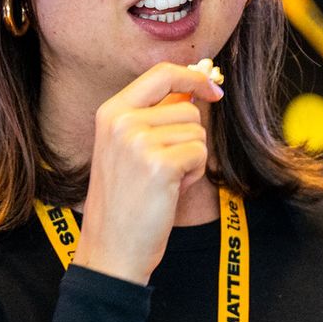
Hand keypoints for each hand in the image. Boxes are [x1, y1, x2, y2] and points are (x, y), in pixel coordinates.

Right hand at [71, 62, 224, 284]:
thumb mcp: (128, 148)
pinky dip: (194, 175)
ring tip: (163, 182)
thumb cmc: (124, 202)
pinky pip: (200, 155)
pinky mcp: (161, 165)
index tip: (212, 90)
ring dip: (191, 158)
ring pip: (197, 133)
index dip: (193, 77)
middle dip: (189, 138)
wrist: (111, 248)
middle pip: (188, 108)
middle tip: (164, 168)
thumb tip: (196, 86)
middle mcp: (122, 121)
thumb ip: (155, 116)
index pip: (161, 73)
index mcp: (111, 112)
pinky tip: (170, 191)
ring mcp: (139, 142)